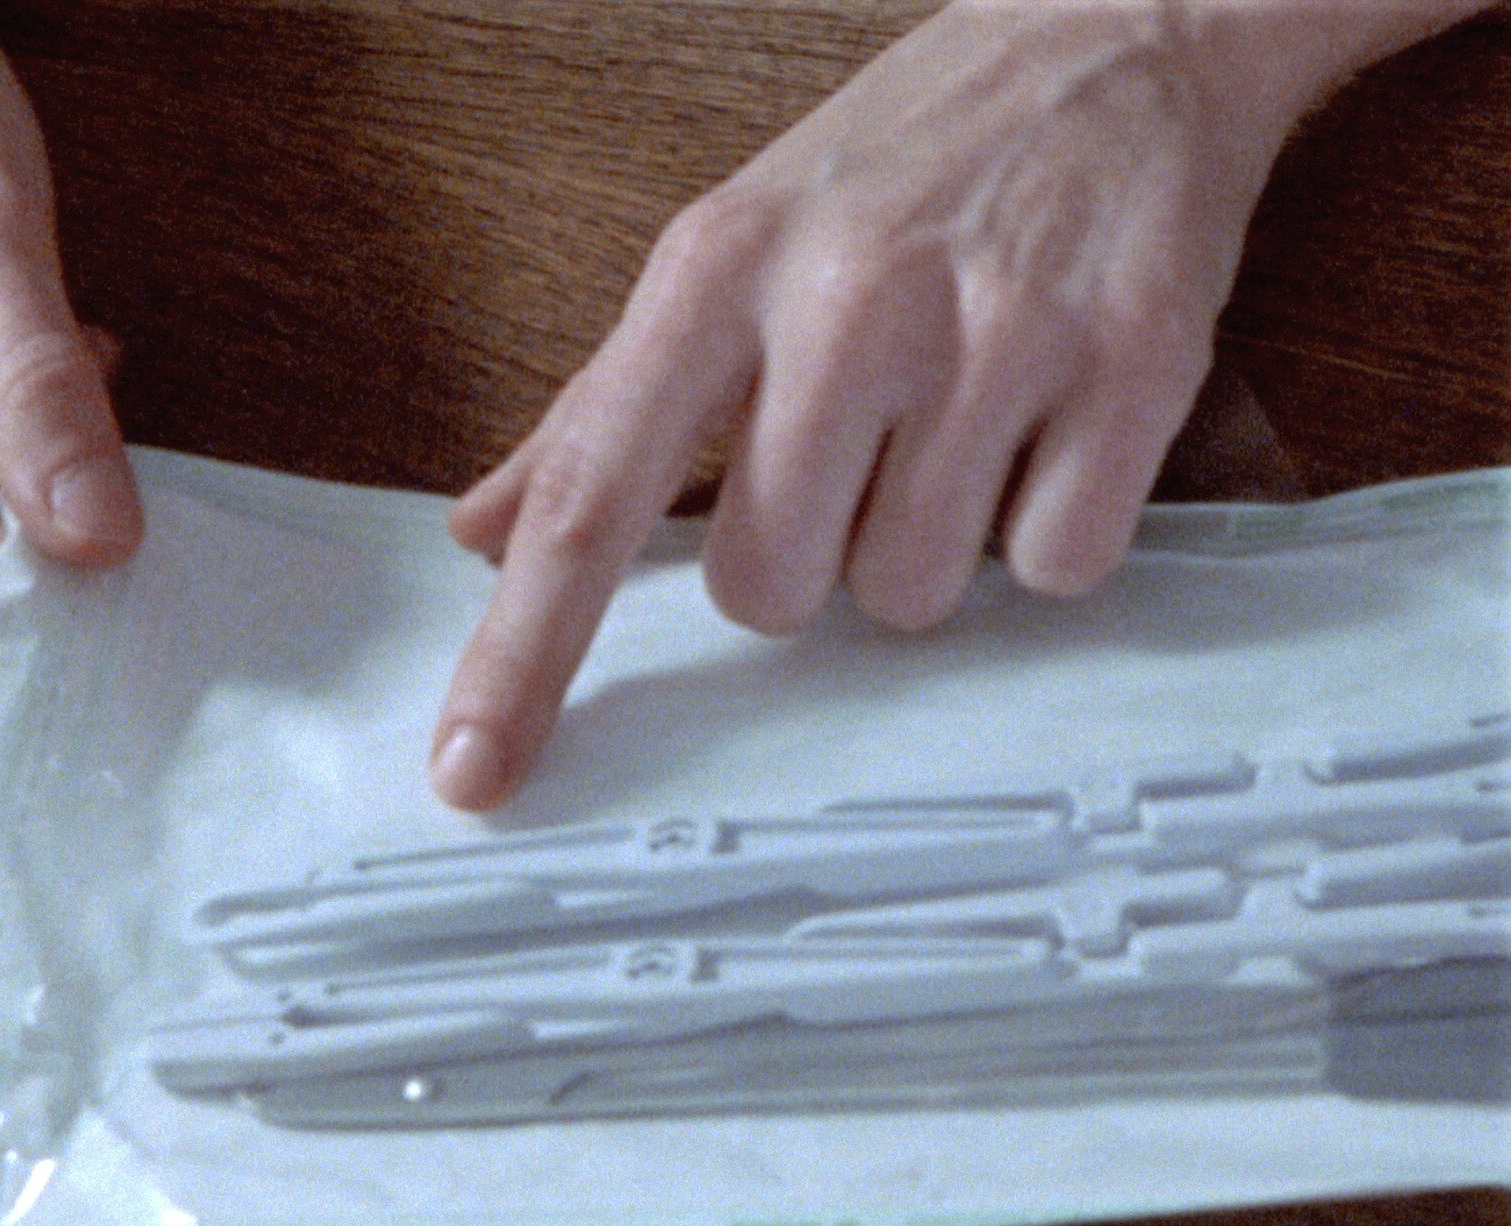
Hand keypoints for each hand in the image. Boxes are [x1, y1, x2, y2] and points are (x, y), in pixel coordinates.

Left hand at [429, 0, 1489, 810]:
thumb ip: (596, 411)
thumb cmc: (895, 163)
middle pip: (765, 590)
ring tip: (956, 422)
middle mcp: (842, 299)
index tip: (473, 773)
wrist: (1112, 33)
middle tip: (854, 453)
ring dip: (924, 548)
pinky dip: (1045, 530)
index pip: (585, 499)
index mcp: (713, 274)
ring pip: (907, 594)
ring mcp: (990, 331)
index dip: (521, 654)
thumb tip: (478, 534)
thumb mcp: (723, 251)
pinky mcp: (1132, 363)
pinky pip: (1053, 567)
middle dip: (803, 560)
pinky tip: (1044, 428)